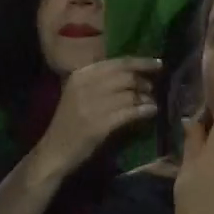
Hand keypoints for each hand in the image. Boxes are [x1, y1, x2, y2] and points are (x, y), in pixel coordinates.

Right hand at [30, 58, 160, 177]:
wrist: (54, 151)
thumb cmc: (70, 122)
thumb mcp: (80, 94)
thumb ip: (101, 81)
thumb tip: (135, 73)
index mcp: (80, 76)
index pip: (117, 63)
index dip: (141, 62)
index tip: (158, 63)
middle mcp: (85, 87)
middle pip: (126, 77)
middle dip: (144, 82)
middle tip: (152, 89)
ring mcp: (92, 106)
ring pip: (130, 95)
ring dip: (146, 98)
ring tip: (152, 102)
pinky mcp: (99, 125)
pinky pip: (130, 112)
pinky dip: (144, 111)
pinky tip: (151, 112)